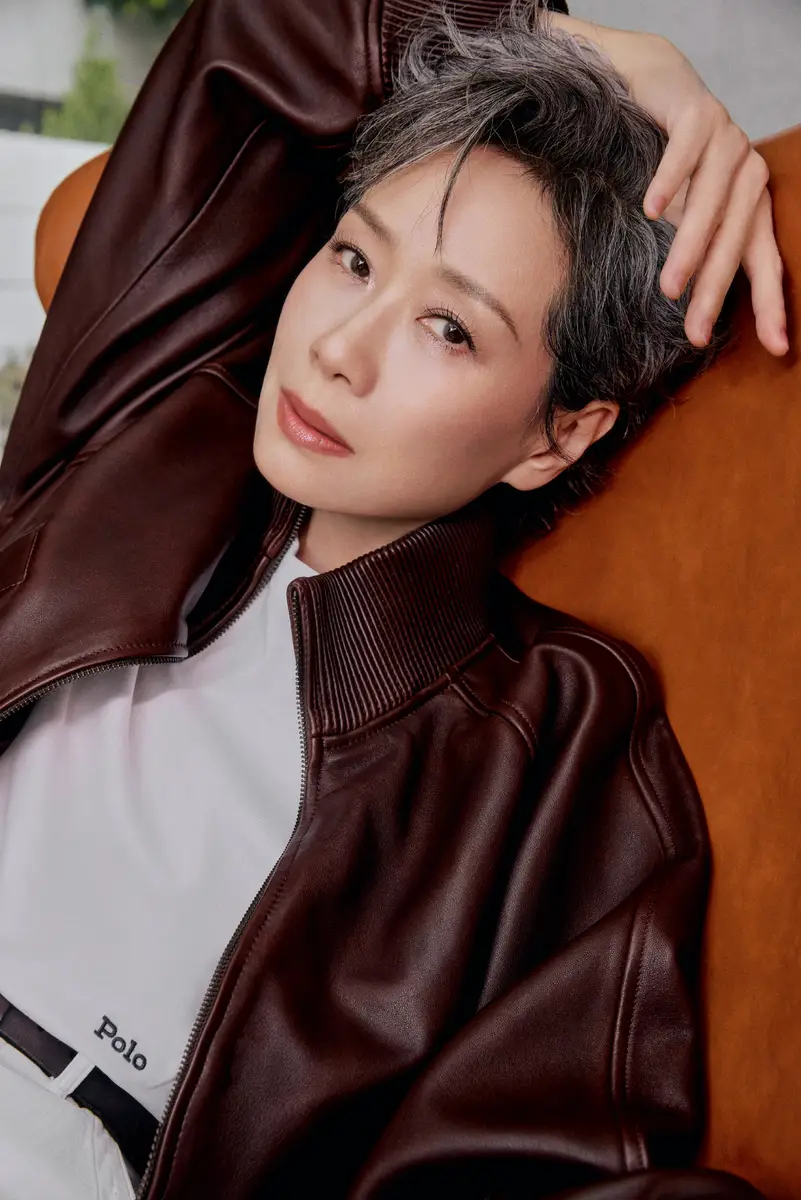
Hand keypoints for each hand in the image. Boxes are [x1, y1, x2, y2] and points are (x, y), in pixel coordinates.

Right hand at [549, 16, 788, 356]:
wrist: (654, 86)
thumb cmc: (667, 162)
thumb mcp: (684, 215)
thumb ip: (694, 251)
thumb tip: (690, 309)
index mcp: (750, 204)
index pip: (763, 262)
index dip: (771, 305)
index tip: (777, 348)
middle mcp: (747, 173)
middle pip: (734, 240)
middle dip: (714, 290)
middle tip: (694, 334)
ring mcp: (727, 141)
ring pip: (711, 203)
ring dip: (689, 248)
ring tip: (668, 288)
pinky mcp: (699, 113)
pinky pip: (686, 152)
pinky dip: (670, 180)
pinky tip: (652, 208)